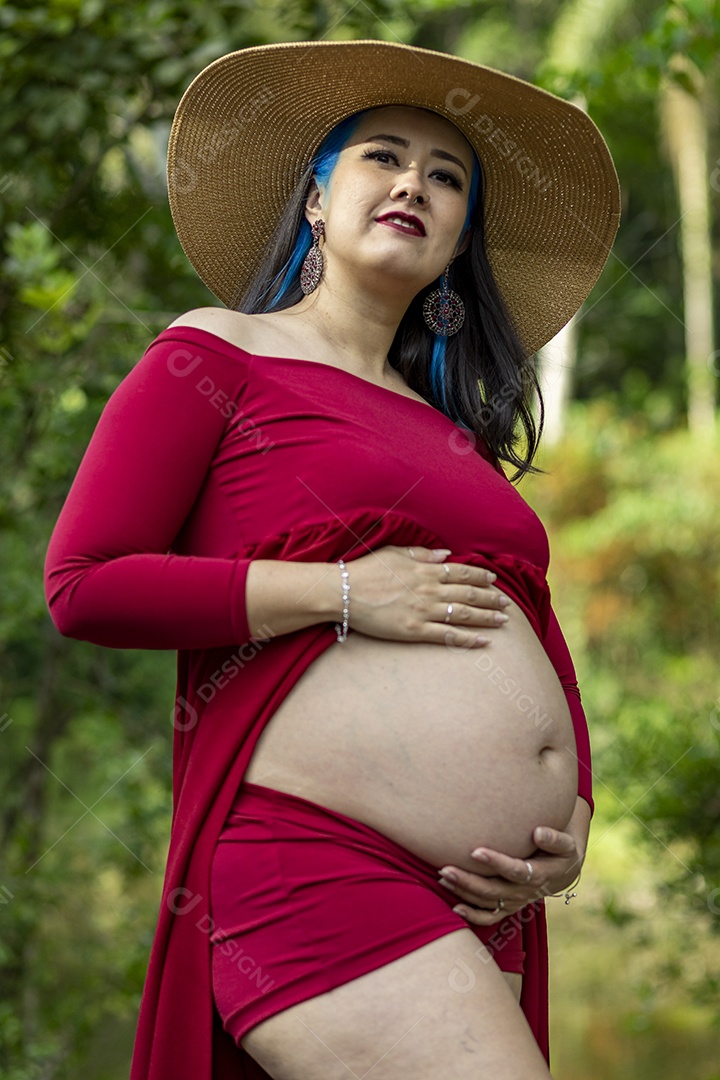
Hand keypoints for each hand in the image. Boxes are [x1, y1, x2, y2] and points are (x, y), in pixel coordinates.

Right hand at [345, 544, 510, 648]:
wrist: (344, 591)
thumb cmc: (366, 570)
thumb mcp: (395, 553)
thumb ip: (422, 554)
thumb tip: (446, 554)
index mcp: (425, 570)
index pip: (461, 572)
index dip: (481, 575)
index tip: (494, 579)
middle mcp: (429, 590)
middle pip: (468, 593)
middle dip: (490, 598)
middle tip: (506, 603)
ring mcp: (423, 611)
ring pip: (463, 614)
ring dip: (486, 617)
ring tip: (502, 620)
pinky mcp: (414, 630)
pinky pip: (447, 636)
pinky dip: (467, 639)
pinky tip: (483, 642)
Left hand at [437, 824, 585, 926]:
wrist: (563, 871)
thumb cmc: (560, 850)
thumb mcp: (566, 844)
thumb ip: (554, 839)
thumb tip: (538, 832)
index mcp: (540, 875)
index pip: (516, 871)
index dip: (497, 863)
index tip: (475, 851)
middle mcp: (526, 892)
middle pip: (494, 890)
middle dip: (468, 881)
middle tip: (445, 869)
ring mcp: (516, 901)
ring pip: (487, 902)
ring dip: (464, 892)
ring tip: (442, 878)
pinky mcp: (509, 906)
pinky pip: (490, 917)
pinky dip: (473, 916)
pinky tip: (455, 908)